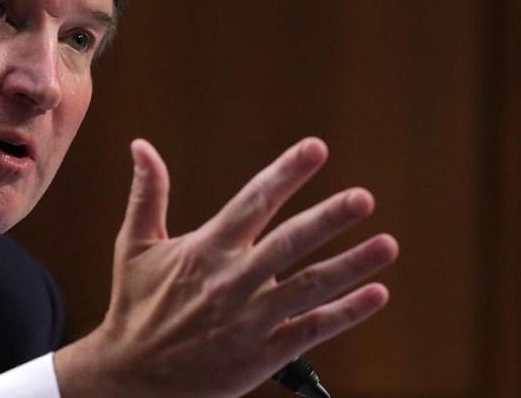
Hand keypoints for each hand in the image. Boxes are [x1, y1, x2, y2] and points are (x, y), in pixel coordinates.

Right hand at [55, 137, 398, 397]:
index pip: (253, 202)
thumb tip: (141, 146)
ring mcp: (250, 320)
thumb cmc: (135, 306)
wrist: (132, 378)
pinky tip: (376, 294)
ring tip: (388, 244)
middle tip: (363, 198)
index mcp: (206, 250)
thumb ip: (147, 194)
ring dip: (352, 265)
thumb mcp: (133, 246)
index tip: (316, 148)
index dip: (286, 173)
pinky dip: (346, 313)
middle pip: (290, 244)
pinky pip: (312, 330)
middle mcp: (232, 282)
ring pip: (310, 288)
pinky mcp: (262, 356)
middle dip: (329, 218)